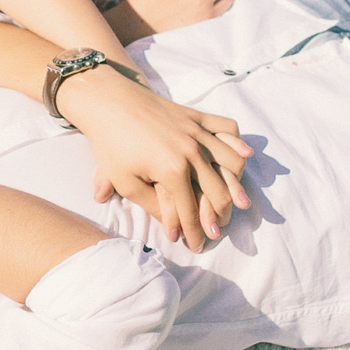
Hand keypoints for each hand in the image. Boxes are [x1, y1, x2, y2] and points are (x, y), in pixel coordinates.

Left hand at [56, 65, 251, 243]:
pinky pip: (227, 127)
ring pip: (232, 162)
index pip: (190, 211)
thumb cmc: (111, 144)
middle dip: (219, 218)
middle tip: (217, 233)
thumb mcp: (125, 182)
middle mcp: (192, 151)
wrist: (108, 102)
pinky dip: (237, 142)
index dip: (194, 234)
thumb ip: (152, 207)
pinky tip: (241, 157)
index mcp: (173, 170)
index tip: (196, 247)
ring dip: (237, 186)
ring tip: (236, 203)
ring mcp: (197, 131)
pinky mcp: (197, 116)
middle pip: (219, 192)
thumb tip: (173, 229)